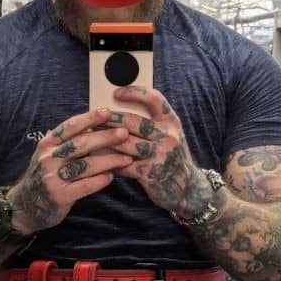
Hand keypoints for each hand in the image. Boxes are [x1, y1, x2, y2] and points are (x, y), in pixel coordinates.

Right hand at [7, 108, 131, 233]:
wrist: (25, 206)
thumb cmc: (45, 175)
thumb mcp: (50, 155)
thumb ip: (68, 142)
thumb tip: (95, 125)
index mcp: (47, 144)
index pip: (70, 126)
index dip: (90, 118)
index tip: (108, 113)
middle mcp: (48, 158)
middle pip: (81, 143)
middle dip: (105, 137)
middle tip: (124, 133)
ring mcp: (53, 177)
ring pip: (86, 165)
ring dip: (109, 160)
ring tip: (127, 158)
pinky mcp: (60, 196)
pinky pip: (85, 185)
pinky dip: (100, 180)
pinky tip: (111, 176)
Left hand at [104, 87, 213, 218]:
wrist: (187, 187)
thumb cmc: (171, 156)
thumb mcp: (170, 134)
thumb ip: (153, 122)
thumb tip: (120, 109)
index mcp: (171, 122)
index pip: (154, 99)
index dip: (134, 93)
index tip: (116, 93)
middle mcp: (168, 136)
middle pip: (133, 122)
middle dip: (111, 119)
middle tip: (95, 118)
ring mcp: (159, 155)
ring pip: (125, 143)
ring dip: (106, 140)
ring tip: (93, 137)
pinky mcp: (150, 173)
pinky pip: (124, 164)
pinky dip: (112, 161)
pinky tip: (102, 159)